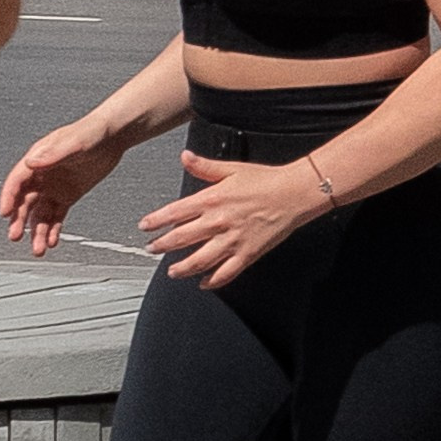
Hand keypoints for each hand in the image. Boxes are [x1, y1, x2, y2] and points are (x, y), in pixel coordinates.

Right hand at [0, 121, 124, 256]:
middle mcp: (42, 176)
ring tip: (38, 250)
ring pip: (40, 214)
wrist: (113, 136)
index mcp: (37, 160)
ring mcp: (54, 188)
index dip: (8, 197)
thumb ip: (52, 154)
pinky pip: (56, 216)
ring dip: (37, 231)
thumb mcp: (73, 142)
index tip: (4, 214)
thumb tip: (30, 162)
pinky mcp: (68, 196)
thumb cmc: (91, 132)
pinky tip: (52, 242)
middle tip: (15, 237)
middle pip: (24, 202)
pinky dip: (53, 230)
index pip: (16, 181)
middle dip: (19, 220)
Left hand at [138, 153, 320, 290]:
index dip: (155, 221)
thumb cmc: (267, 180)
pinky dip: (212, 281)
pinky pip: (225, 274)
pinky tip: (204, 283)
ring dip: (181, 268)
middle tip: (152, 249)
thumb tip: (185, 157)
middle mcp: (218, 222)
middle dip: (161, 246)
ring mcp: (232, 241)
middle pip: (180, 239)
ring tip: (173, 271)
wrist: (294, 193)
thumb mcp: (231, 168)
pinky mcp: (247, 254)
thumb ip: (204, 166)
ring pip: (198, 261)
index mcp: (211, 199)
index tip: (145, 227)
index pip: (174, 213)